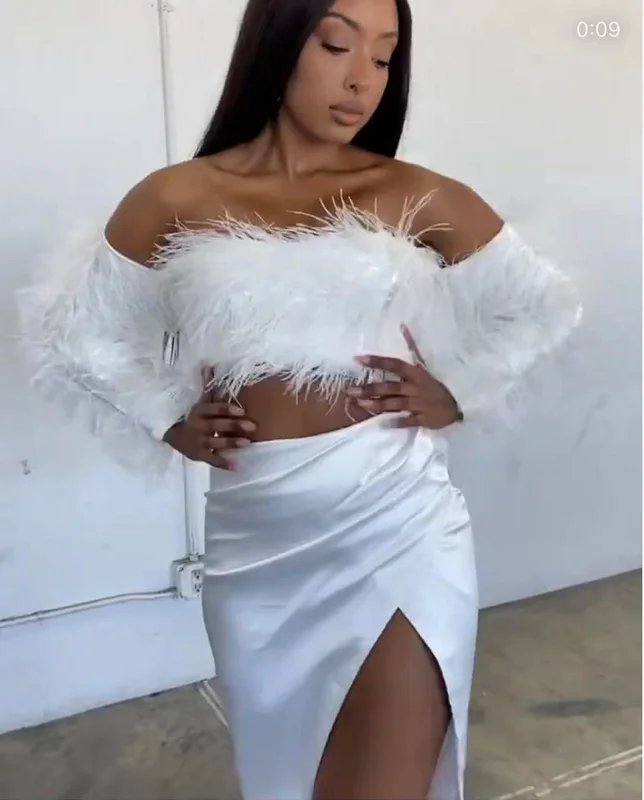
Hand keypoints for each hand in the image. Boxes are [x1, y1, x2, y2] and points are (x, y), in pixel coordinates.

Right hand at [163, 367, 255, 469]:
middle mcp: (200, 426)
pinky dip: (224, 464)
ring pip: (217, 442)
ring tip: (246, 444)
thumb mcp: (199, 401)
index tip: (242, 411)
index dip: (227, 410)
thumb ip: (206, 386)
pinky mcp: (200, 455)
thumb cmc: (193, 416)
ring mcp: (200, 442)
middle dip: (235, 426)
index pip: (214, 409)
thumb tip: (208, 365)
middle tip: (253, 426)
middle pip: (218, 425)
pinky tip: (236, 466)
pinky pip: (212, 460)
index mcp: (200, 411)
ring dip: (231, 443)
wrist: (172, 435)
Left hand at [346, 325, 461, 429]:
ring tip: (359, 403)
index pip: (393, 364)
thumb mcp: (427, 365)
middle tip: (350, 390)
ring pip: (393, 404)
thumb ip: (413, 347)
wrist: (459, 404)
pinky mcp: (421, 419)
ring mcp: (417, 404)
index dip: (376, 361)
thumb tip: (402, 327)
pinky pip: (406, 421)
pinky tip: (381, 424)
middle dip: (369, 389)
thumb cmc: (439, 384)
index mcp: (416, 373)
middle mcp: (414, 388)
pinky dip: (395, 422)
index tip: (358, 359)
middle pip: (388, 387)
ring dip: (375, 404)